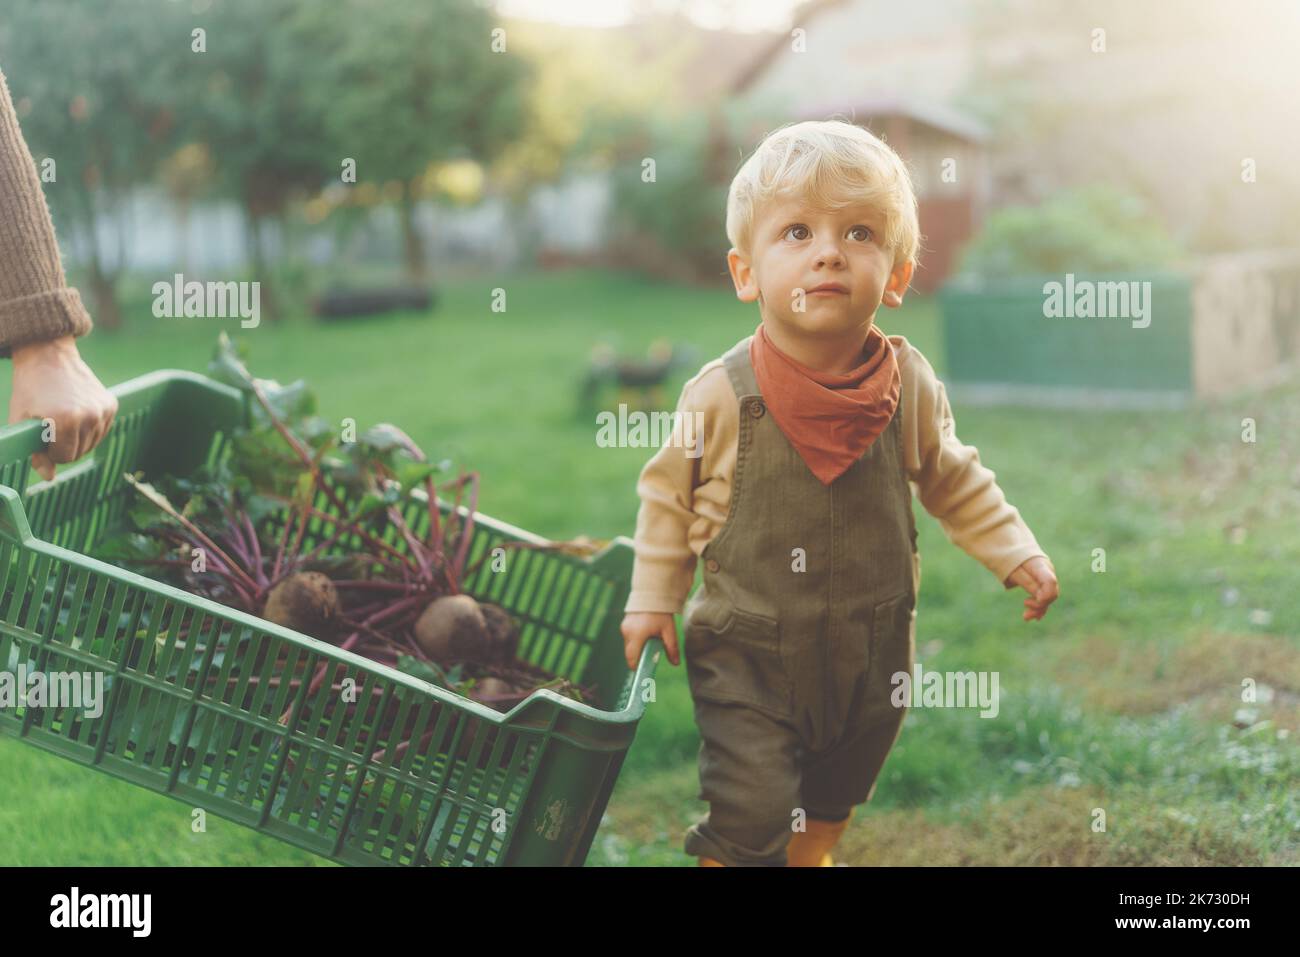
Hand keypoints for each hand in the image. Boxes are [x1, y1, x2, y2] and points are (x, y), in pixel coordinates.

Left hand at [7, 336, 117, 480]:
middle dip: (64, 446)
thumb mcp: (22, 421)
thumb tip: (48, 477)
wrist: (48, 357)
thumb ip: (34, 452)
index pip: (64, 457)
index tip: (42, 436)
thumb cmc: (30, 389)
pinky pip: (101, 431)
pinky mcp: (111, 405)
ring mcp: (102, 410)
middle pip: (79, 453)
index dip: (50, 451)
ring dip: (77, 438)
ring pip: (92, 443)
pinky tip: (77, 413)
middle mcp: (88, 416)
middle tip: (51, 427)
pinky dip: (89, 428)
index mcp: (64, 421)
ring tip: (64, 418)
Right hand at [621, 611, 678, 668]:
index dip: (637, 667)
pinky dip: (636, 640)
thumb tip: (676, 663)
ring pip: (629, 645)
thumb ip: (671, 648)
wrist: (652, 592)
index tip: (644, 671)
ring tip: (652, 641)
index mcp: (636, 635)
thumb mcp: (668, 630)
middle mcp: (627, 632)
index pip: (632, 658)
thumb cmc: (660, 612)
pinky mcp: (625, 623)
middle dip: (639, 656)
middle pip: (630, 653)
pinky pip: (629, 637)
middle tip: (652, 656)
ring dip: (638, 648)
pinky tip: (647, 634)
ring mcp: (624, 627)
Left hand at [1004, 556, 1057, 620]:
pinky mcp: (1041, 581)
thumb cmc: (1011, 557)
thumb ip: (1028, 582)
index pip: (1050, 582)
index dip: (1044, 596)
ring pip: (1048, 596)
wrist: (1010, 545)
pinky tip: (1035, 616)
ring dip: (1039, 608)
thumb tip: (1039, 597)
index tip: (1027, 603)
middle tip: (1025, 615)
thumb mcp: (1015, 570)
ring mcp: (1046, 576)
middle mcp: (1047, 572)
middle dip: (1040, 606)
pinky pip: (1044, 595)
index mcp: (1041, 566)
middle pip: (1051, 593)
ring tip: (1026, 617)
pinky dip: (1039, 605)